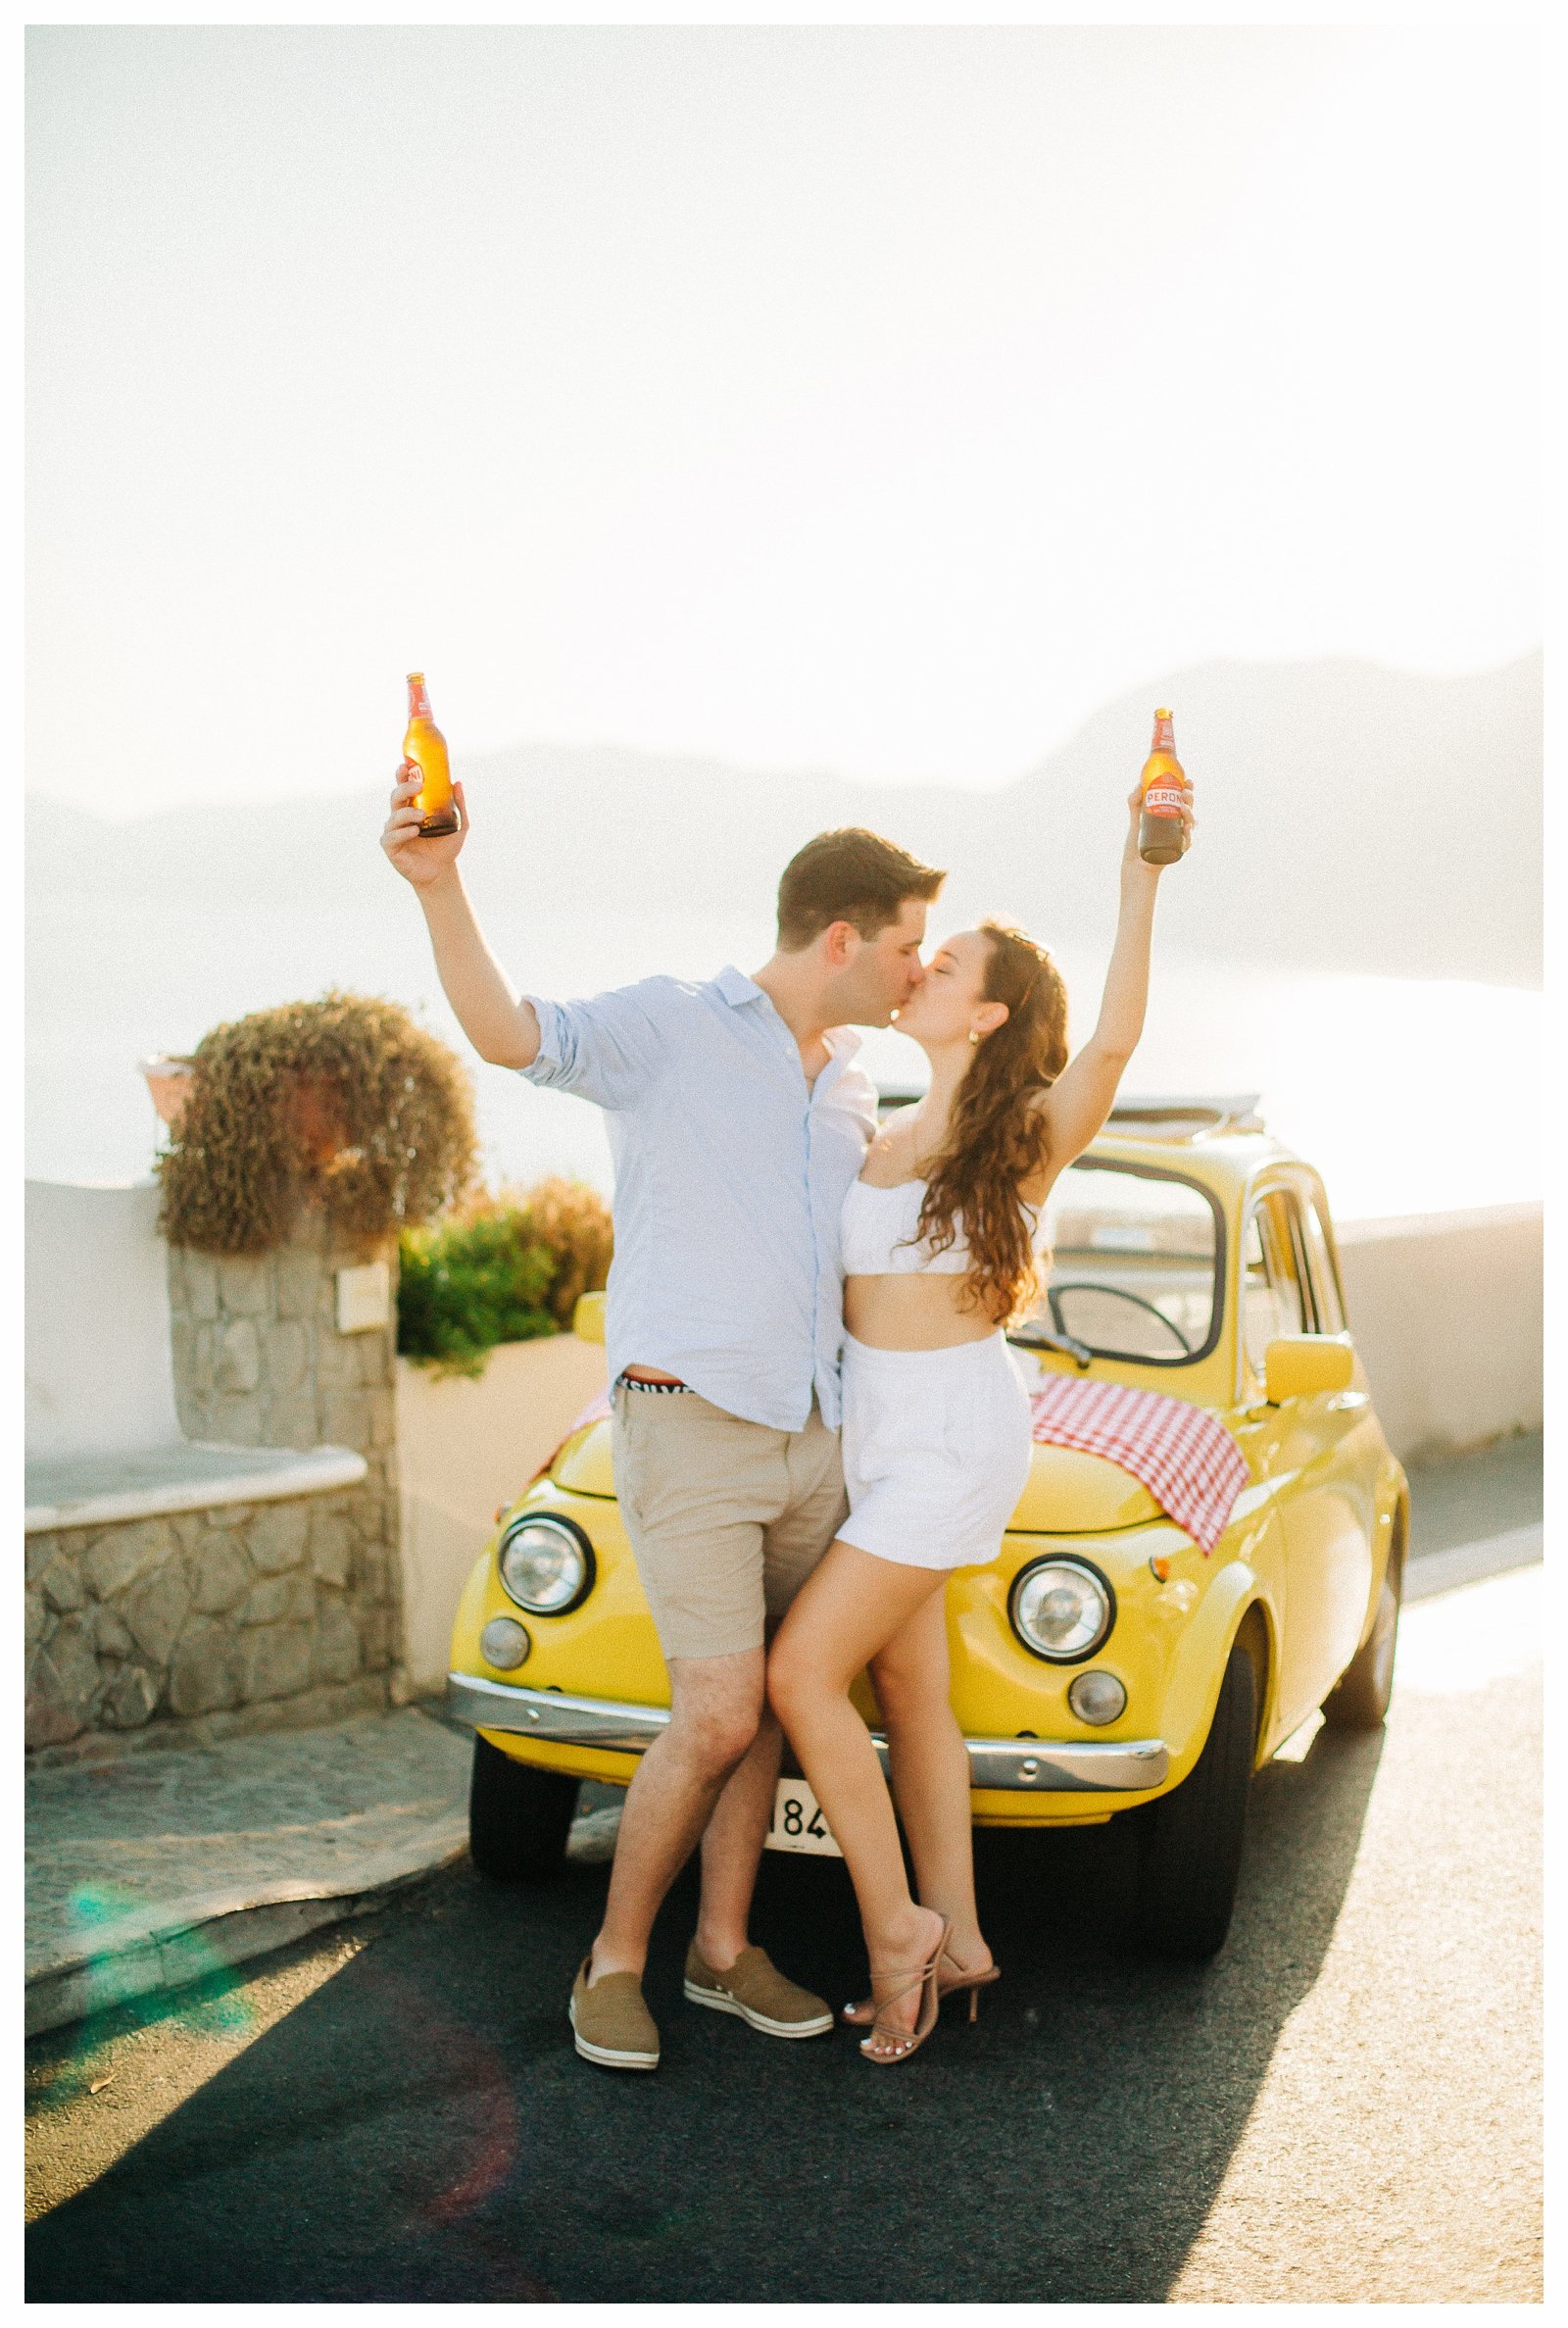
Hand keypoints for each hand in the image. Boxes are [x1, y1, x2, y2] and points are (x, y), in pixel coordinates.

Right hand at [380, 762, 467, 888]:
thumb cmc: (446, 847)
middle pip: (396, 797)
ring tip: (422, 816)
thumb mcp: (459, 825)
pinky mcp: (391, 848)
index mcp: (413, 808)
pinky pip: (392, 836)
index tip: (406, 765)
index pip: (404, 788)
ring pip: (394, 817)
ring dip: (407, 813)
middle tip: (418, 786)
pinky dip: (402, 832)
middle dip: (404, 789)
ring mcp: (394, 832)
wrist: (442, 872)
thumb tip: (457, 783)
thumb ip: (459, 805)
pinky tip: (414, 831)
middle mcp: (401, 817)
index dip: (402, 775)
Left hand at [1123, 774, 1195, 869]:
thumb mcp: (1135, 817)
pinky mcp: (1179, 850)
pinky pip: (1188, 841)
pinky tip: (1186, 827)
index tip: (1187, 780)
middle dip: (1190, 798)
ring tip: (1183, 808)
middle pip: (1189, 808)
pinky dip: (1189, 834)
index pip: (1183, 799)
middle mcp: (1178, 824)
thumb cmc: (1137, 840)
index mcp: (1171, 814)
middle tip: (1184, 793)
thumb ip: (1134, 800)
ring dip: (1191, 813)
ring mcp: (1180, 837)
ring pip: (1192, 823)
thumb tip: (1139, 784)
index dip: (1188, 789)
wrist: (1134, 862)